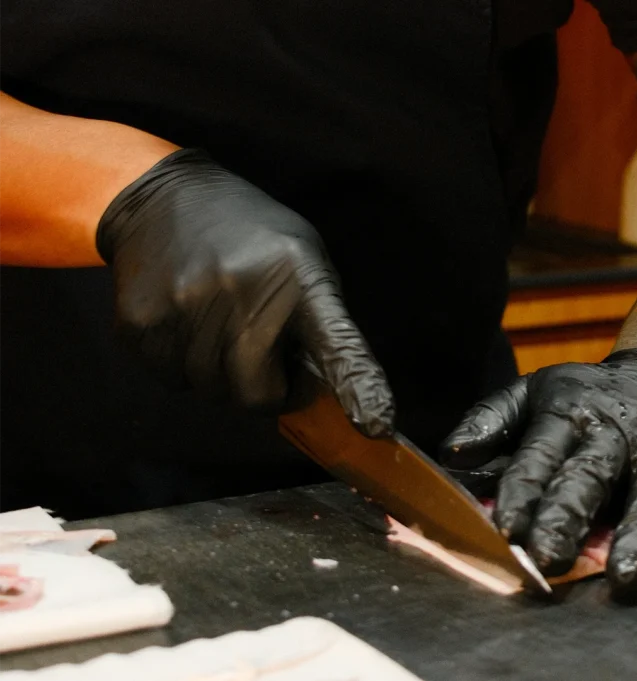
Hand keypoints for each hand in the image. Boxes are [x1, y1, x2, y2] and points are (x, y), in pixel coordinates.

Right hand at [97, 149, 393, 434]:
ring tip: (219, 324)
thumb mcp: (303, 262)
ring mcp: (187, 306)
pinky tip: (185, 321)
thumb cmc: (252, 239)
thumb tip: (334, 399)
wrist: (163, 197)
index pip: (336, 342)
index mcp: (300, 276)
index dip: (357, 386)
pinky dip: (181, 364)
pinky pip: (171, 380)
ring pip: (211, 392)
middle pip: (257, 396)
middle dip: (264, 388)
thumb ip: (320, 326)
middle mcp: (244, 290)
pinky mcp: (142, 322)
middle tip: (261, 352)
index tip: (375, 424)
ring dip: (220, 375)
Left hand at [440, 349, 636, 597]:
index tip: (506, 528)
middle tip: (549, 559)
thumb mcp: (534, 391)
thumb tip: (452, 454)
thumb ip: (490, 420)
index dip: (524, 490)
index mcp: (571, 414)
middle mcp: (620, 434)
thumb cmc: (589, 397)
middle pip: (594, 474)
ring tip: (625, 576)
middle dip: (571, 516)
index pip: (542, 453)